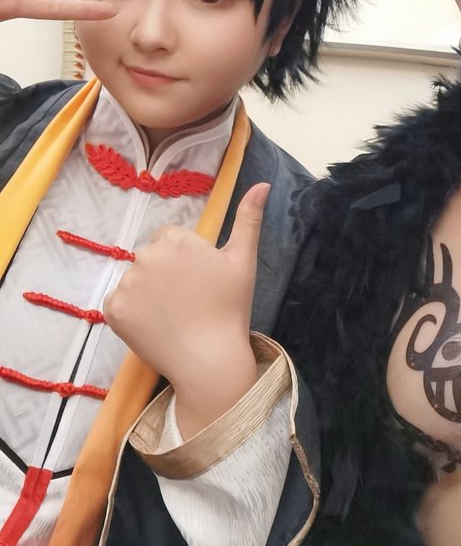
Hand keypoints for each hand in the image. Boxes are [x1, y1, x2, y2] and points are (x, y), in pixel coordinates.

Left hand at [103, 183, 270, 437]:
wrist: (210, 361)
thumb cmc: (230, 310)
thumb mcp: (243, 260)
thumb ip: (249, 218)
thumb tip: (263, 184)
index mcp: (176, 240)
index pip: (170, 239)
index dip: (184, 262)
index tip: (198, 283)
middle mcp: (146, 255)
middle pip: (150, 258)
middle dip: (164, 274)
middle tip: (187, 301)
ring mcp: (126, 283)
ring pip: (134, 280)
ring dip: (147, 293)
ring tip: (172, 316)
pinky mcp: (112, 310)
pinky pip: (118, 303)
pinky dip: (131, 314)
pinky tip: (155, 326)